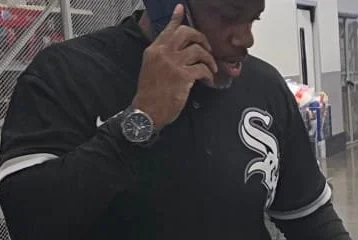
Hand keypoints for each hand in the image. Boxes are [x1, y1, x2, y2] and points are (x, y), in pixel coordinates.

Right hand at [132, 4, 215, 129]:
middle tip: (207, 48)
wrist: (146, 111)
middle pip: (186, 33)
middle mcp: (163, 53)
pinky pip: (202, 69)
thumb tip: (178, 49)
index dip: (177, 18)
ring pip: (198, 50)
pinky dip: (209, 74)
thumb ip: (162, 55)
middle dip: (201, 38)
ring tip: (211, 68)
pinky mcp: (182, 76)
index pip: (168, 28)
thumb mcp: (151, 67)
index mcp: (154, 49)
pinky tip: (208, 80)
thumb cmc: (150, 92)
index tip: (182, 8)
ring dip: (209, 59)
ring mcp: (172, 64)